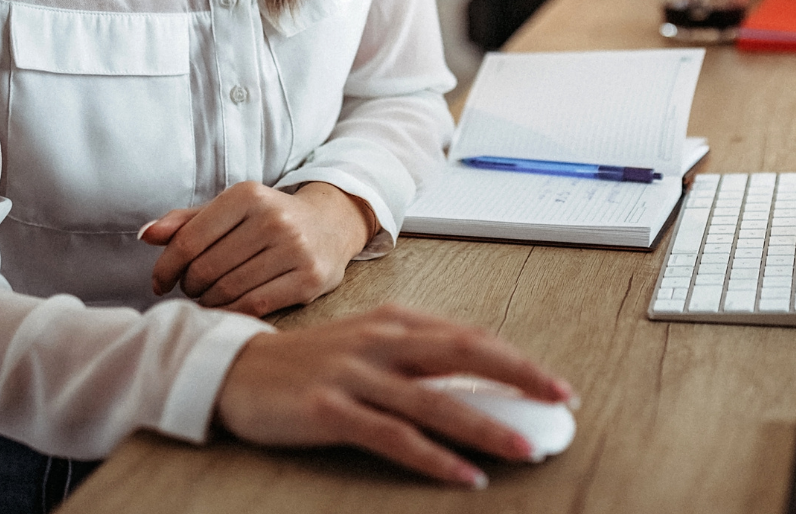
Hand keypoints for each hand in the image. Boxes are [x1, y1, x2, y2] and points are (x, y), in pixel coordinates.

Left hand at [143, 181, 376, 314]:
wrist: (331, 224)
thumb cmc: (269, 218)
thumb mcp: (231, 209)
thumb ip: (188, 221)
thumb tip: (147, 235)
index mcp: (248, 195)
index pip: (189, 240)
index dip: (166, 267)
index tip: (159, 282)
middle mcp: (273, 218)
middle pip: (206, 268)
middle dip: (189, 285)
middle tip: (190, 288)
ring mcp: (295, 249)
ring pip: (228, 289)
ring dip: (208, 300)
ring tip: (208, 297)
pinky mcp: (310, 278)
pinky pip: (255, 304)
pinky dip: (232, 311)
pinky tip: (227, 307)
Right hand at [216, 303, 574, 486]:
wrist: (234, 369)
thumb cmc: (310, 363)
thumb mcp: (368, 345)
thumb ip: (417, 357)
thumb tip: (479, 384)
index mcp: (396, 320)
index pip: (470, 337)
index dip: (517, 360)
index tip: (555, 385)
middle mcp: (381, 339)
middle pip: (465, 354)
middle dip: (519, 376)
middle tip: (561, 401)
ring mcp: (355, 374)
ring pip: (435, 401)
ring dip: (486, 425)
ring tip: (524, 448)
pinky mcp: (330, 409)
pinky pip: (394, 437)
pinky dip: (434, 458)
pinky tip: (464, 475)